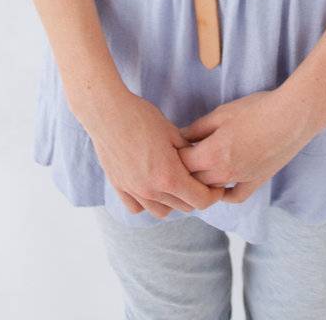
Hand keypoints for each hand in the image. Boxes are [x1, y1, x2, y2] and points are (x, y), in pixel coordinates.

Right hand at [86, 90, 223, 217]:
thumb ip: (188, 152)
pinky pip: (137, 208)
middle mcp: (151, 190)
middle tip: (199, 181)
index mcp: (169, 176)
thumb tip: (198, 160)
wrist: (108, 113)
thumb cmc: (141, 117)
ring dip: (173, 202)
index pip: (199, 200)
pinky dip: (148, 203)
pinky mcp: (119, 187)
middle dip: (195, 196)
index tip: (217, 188)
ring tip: (175, 185)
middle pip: (183, 207)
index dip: (213, 195)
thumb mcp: (172, 132)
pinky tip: (152, 187)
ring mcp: (134, 191)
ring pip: (161, 212)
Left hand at [178, 85, 323, 204]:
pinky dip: (224, 194)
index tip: (171, 146)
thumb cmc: (257, 109)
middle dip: (183, 170)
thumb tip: (180, 137)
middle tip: (181, 157)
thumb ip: (199, 128)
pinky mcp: (256, 182)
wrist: (292, 117)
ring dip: (201, 181)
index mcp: (212, 153)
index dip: (173, 155)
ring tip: (197, 168)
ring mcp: (240, 180)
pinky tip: (221, 185)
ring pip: (211, 190)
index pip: (181, 163)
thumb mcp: (222, 113)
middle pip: (192, 180)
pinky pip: (235, 196)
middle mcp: (223, 172)